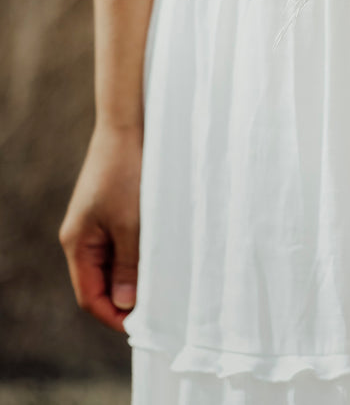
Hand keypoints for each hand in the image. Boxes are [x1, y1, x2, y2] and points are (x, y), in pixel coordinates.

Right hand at [59, 121, 142, 331]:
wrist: (129, 127)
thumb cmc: (128, 173)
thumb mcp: (131, 224)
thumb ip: (128, 265)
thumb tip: (125, 305)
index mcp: (79, 243)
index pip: (90, 295)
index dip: (114, 315)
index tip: (141, 327)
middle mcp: (84, 237)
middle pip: (101, 282)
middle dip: (127, 299)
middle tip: (161, 311)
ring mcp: (99, 224)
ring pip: (116, 263)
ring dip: (137, 277)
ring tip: (166, 287)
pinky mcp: (115, 211)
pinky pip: (125, 244)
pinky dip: (141, 256)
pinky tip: (163, 258)